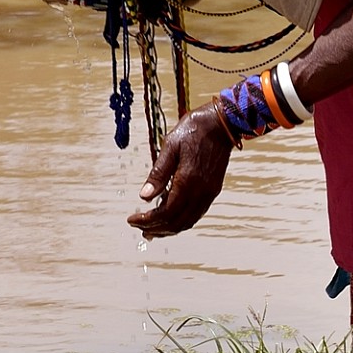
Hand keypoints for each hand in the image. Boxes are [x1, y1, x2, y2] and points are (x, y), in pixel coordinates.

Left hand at [128, 105, 233, 237]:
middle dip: (156, 228)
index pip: (166, 212)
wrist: (221, 124)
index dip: (147, 220)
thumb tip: (144, 197)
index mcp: (188, 181)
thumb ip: (158, 174)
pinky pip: (196, 214)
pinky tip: (170, 217)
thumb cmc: (193, 131)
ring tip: (152, 229)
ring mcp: (209, 193)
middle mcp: (201, 192)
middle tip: (139, 227)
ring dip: (168, 229)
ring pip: (187, 222)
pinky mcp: (212, 190)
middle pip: (176, 222)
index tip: (132, 219)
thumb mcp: (170, 147)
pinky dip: (181, 221)